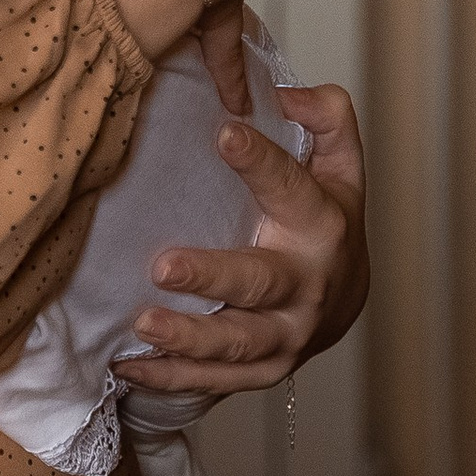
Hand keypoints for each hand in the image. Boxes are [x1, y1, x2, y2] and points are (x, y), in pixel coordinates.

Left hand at [117, 81, 368, 403]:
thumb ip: (325, 116)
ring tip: (142, 322)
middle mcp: (307, 284)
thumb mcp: (338, 161)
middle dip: (212, 276)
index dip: (260, 160)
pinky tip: (129, 365)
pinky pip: (218, 382)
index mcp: (321, 223)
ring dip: (189, 338)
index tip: (224, 134)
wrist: (347, 299)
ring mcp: (288, 333)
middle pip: (260, 282)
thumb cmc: (328, 219)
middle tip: (163, 266)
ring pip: (239, 344)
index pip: (292, 187)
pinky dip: (173, 378)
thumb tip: (286, 94)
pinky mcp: (266, 369)